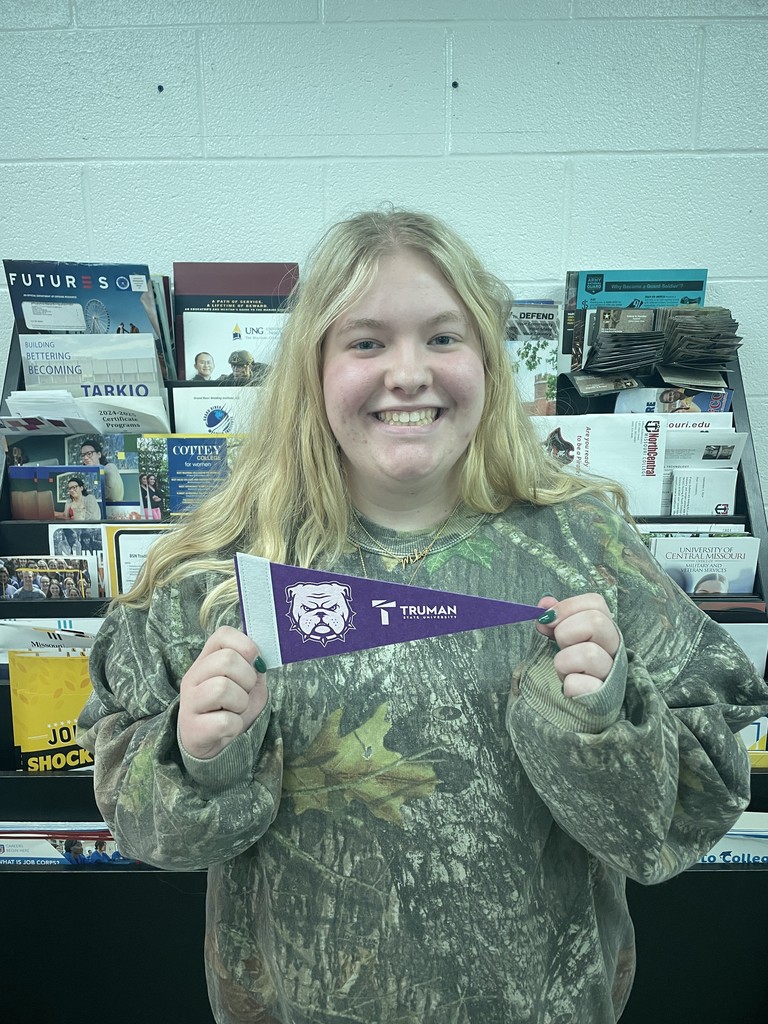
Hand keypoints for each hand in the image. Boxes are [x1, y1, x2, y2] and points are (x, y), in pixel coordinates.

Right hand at [178, 625, 268, 758]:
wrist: (212, 744)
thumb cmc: (231, 709)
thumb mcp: (246, 684)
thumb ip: (254, 667)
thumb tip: (260, 660)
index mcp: (206, 660)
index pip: (223, 634)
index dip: (246, 645)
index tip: (254, 664)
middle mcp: (193, 677)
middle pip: (226, 660)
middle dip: (247, 678)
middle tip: (245, 693)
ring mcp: (189, 702)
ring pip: (222, 688)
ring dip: (241, 703)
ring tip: (235, 710)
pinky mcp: (192, 728)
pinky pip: (224, 721)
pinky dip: (235, 726)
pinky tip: (227, 728)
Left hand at [536, 594, 619, 697]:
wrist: (574, 709)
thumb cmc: (570, 669)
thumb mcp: (561, 641)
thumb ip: (555, 621)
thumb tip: (545, 604)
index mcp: (605, 631)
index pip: (595, 603)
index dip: (568, 607)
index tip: (548, 620)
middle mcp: (615, 650)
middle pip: (597, 622)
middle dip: (566, 632)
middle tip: (559, 647)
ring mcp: (611, 674)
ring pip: (589, 654)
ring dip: (564, 662)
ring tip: (565, 670)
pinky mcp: (603, 699)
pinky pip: (578, 684)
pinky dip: (568, 685)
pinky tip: (570, 688)